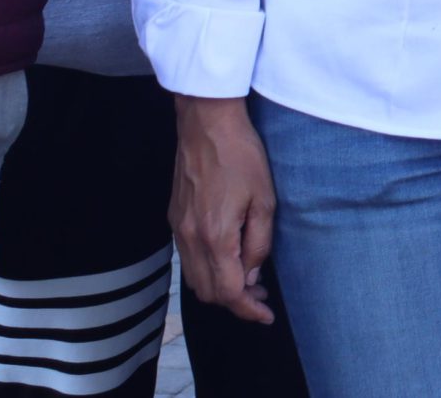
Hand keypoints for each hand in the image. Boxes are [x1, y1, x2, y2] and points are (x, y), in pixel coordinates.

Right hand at [171, 97, 276, 325]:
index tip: (266, 316)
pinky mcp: (174, 219)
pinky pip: (187, 260)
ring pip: (194, 279)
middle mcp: (190, 239)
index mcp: (215, 237)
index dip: (248, 310)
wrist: (206, 125)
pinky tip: (228, 259)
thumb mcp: (265, 199)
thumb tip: (254, 274)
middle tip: (262, 298)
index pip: (229, 292)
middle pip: (208, 293)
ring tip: (249, 281)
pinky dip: (207, 270)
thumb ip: (259, 242)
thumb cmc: (241, 157)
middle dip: (236, 302)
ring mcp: (178, 230)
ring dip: (220, 288)